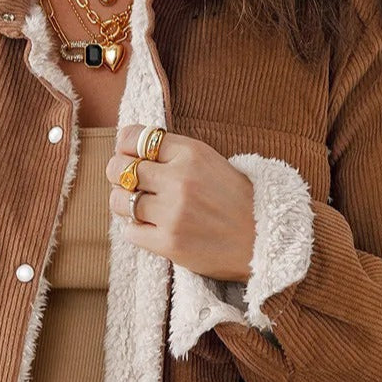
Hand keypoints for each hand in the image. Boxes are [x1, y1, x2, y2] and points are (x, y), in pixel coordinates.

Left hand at [105, 124, 255, 283]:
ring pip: (119, 201)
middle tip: (127, 183)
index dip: (124, 147)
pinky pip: (129, 231)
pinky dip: (135, 229)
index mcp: (191, 153)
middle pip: (119, 169)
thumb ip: (173, 153)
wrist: (264, 239)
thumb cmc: (234, 199)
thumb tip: (125, 147)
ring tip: (139, 207)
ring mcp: (172, 213)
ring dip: (123, 204)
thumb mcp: (209, 162)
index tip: (128, 155)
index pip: (134, 138)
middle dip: (117, 175)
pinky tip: (150, 227)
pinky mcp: (168, 243)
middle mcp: (179, 180)